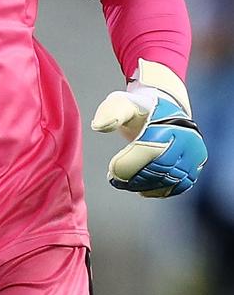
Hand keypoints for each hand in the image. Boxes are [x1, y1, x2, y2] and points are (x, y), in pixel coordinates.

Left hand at [91, 59, 206, 197]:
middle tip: (115, 181)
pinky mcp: (196, 164)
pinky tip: (143, 190)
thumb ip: (110, 112)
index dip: (128, 165)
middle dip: (135, 178)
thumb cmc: (139, 108)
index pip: (148, 150)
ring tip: (126, 184)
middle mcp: (186, 136)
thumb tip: (98, 126)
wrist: (165, 107)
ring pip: (171, 179)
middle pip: (160, 167)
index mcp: (166, 121)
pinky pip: (181, 184)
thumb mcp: (122, 103)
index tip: (111, 173)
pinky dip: (161, 191)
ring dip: (146, 187)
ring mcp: (194, 151)